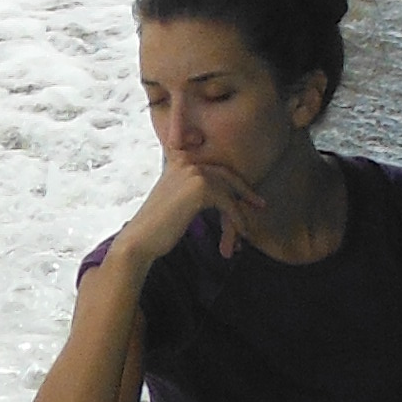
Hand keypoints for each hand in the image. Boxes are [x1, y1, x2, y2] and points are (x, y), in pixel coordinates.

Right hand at [118, 150, 265, 267]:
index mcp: (178, 161)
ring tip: (246, 231)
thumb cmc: (159, 227)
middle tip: (260, 204)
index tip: (244, 186)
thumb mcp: (178, 201)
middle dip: (244, 190)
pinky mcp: (201, 188)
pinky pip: (229, 203)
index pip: (210, 161)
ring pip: (229, 191)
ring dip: (239, 213)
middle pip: (225, 174)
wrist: (141, 240)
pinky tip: (241, 234)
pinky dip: (236, 220)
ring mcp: (193, 172)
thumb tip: (224, 195)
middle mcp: (186, 161)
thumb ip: (196, 191)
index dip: (229, 173)